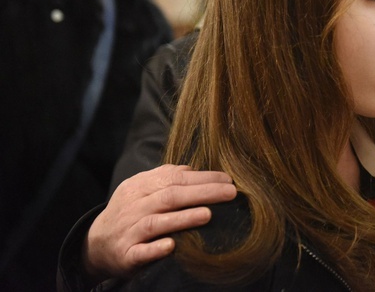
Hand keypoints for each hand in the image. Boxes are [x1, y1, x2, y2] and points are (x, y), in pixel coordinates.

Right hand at [83, 164, 236, 280]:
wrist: (95, 244)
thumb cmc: (130, 213)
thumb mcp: (142, 189)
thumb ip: (165, 177)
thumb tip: (193, 169)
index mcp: (139, 186)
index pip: (174, 178)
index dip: (202, 178)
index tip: (228, 180)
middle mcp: (133, 207)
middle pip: (169, 196)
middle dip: (202, 193)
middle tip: (230, 193)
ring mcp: (128, 231)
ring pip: (155, 222)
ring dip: (183, 218)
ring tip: (208, 215)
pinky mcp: (125, 255)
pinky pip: (140, 252)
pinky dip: (156, 249)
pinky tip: (172, 246)